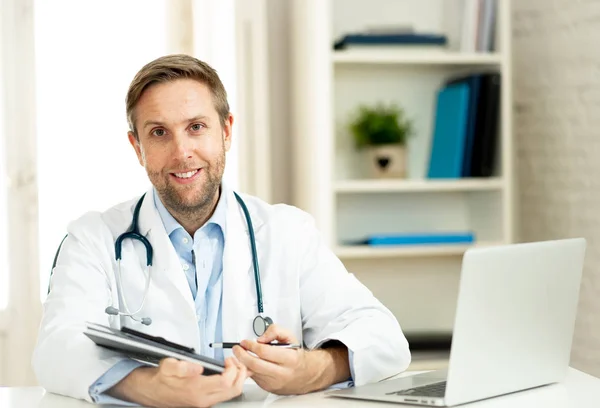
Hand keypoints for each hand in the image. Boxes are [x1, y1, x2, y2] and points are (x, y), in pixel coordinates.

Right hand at [108, 357, 247, 406]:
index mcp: (196, 389)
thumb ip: (183, 366)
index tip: (228, 360)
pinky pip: (226, 394)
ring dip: (238, 378)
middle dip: (240, 373)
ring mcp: (206, 401)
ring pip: (232, 393)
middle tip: (235, 361)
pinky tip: (229, 373)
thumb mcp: (168, 366)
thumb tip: (198, 367)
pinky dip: (232, 382)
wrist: (153, 391)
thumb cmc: (162, 378)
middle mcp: (204, 398)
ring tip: (233, 365)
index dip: (232, 369)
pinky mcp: (206, 401)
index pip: (226, 382)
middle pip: (234, 389)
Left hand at [232, 324, 349, 394]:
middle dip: (242, 355)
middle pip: (255, 364)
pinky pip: (254, 377)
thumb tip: (260, 338)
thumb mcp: (290, 337)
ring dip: (242, 362)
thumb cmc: (296, 356)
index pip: (264, 351)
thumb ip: (275, 331)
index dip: (251, 345)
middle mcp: (282, 372)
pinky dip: (248, 369)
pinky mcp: (268, 388)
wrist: (306, 375)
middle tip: (237, 348)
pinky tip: (248, 363)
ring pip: (252, 372)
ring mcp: (274, 382)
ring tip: (240, 354)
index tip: (245, 342)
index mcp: (289, 358)